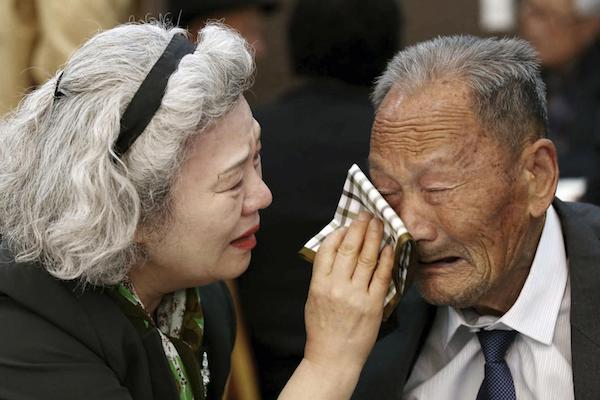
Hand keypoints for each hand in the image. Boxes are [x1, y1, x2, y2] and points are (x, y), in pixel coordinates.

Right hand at [304, 211, 393, 376]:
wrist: (333, 358)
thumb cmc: (322, 329)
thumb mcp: (313, 298)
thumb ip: (323, 275)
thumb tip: (337, 250)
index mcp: (319, 284)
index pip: (328, 249)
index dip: (339, 233)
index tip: (347, 224)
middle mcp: (337, 287)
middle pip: (349, 248)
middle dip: (359, 227)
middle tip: (367, 214)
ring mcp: (356, 296)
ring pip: (367, 258)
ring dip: (374, 236)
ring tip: (379, 223)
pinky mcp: (373, 305)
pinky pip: (382, 276)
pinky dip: (387, 259)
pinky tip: (390, 247)